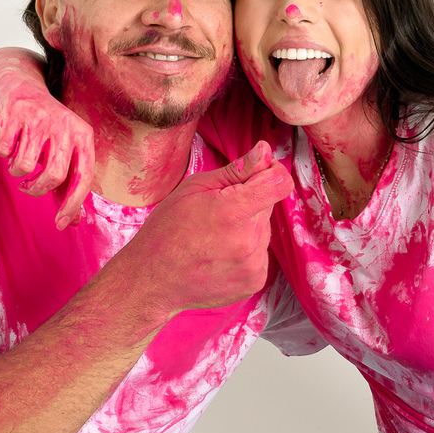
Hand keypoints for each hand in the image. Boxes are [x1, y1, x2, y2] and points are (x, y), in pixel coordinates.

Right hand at [0, 78, 94, 227]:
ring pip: (25, 166)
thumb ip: (68, 186)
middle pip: (54, 175)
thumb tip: (73, 221)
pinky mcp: (14, 113)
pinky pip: (5, 151)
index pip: (83, 177)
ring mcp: (39, 118)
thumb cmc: (46, 129)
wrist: (20, 88)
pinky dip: (4, 153)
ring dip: (17, 171)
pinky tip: (9, 142)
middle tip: (29, 187)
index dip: (73, 204)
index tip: (60, 223)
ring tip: (19, 160)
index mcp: (83, 136)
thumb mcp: (64, 153)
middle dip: (37, 190)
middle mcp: (65, 125)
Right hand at [122, 143, 292, 319]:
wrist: (152, 280)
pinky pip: (260, 254)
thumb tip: (265, 150)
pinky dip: (245, 251)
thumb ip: (237, 170)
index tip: (257, 174)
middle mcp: (249, 240)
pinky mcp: (254, 281)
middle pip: (268, 206)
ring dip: (247, 228)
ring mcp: (253, 265)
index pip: (280, 183)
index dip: (271, 172)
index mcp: (233, 211)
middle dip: (249, 203)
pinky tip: (218, 255)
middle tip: (216, 214)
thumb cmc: (166, 230)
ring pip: (263, 231)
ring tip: (213, 238)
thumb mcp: (194, 188)